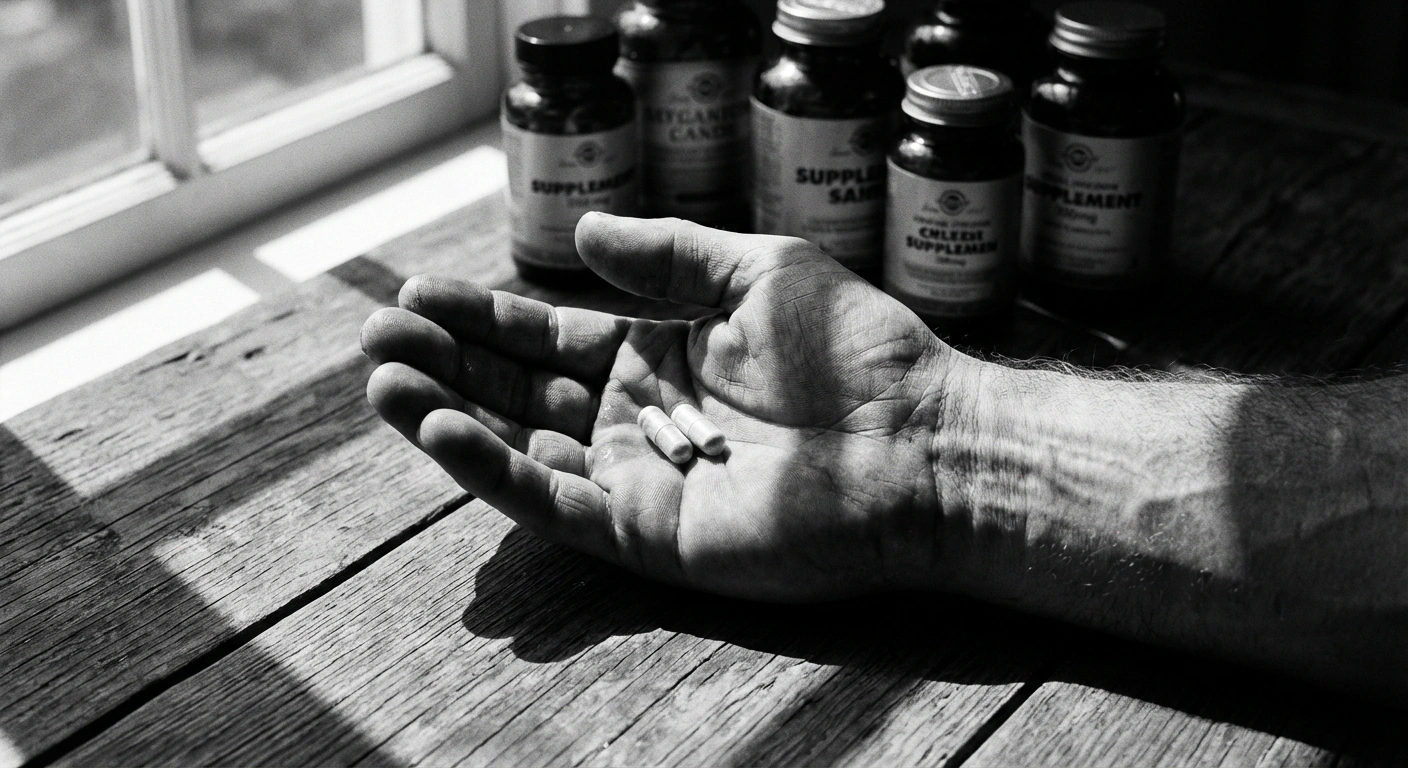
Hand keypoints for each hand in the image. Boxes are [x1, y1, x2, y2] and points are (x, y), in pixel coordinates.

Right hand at [360, 214, 969, 600]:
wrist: (920, 442)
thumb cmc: (855, 349)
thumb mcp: (759, 271)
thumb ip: (668, 255)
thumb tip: (579, 232)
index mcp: (660, 357)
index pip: (549, 335)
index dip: (483, 316)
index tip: (416, 295)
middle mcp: (638, 419)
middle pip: (520, 388)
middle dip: (448, 363)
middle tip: (375, 338)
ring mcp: (638, 480)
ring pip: (523, 447)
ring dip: (449, 416)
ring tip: (382, 381)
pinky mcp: (647, 536)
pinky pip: (557, 503)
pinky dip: (496, 471)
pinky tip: (441, 431)